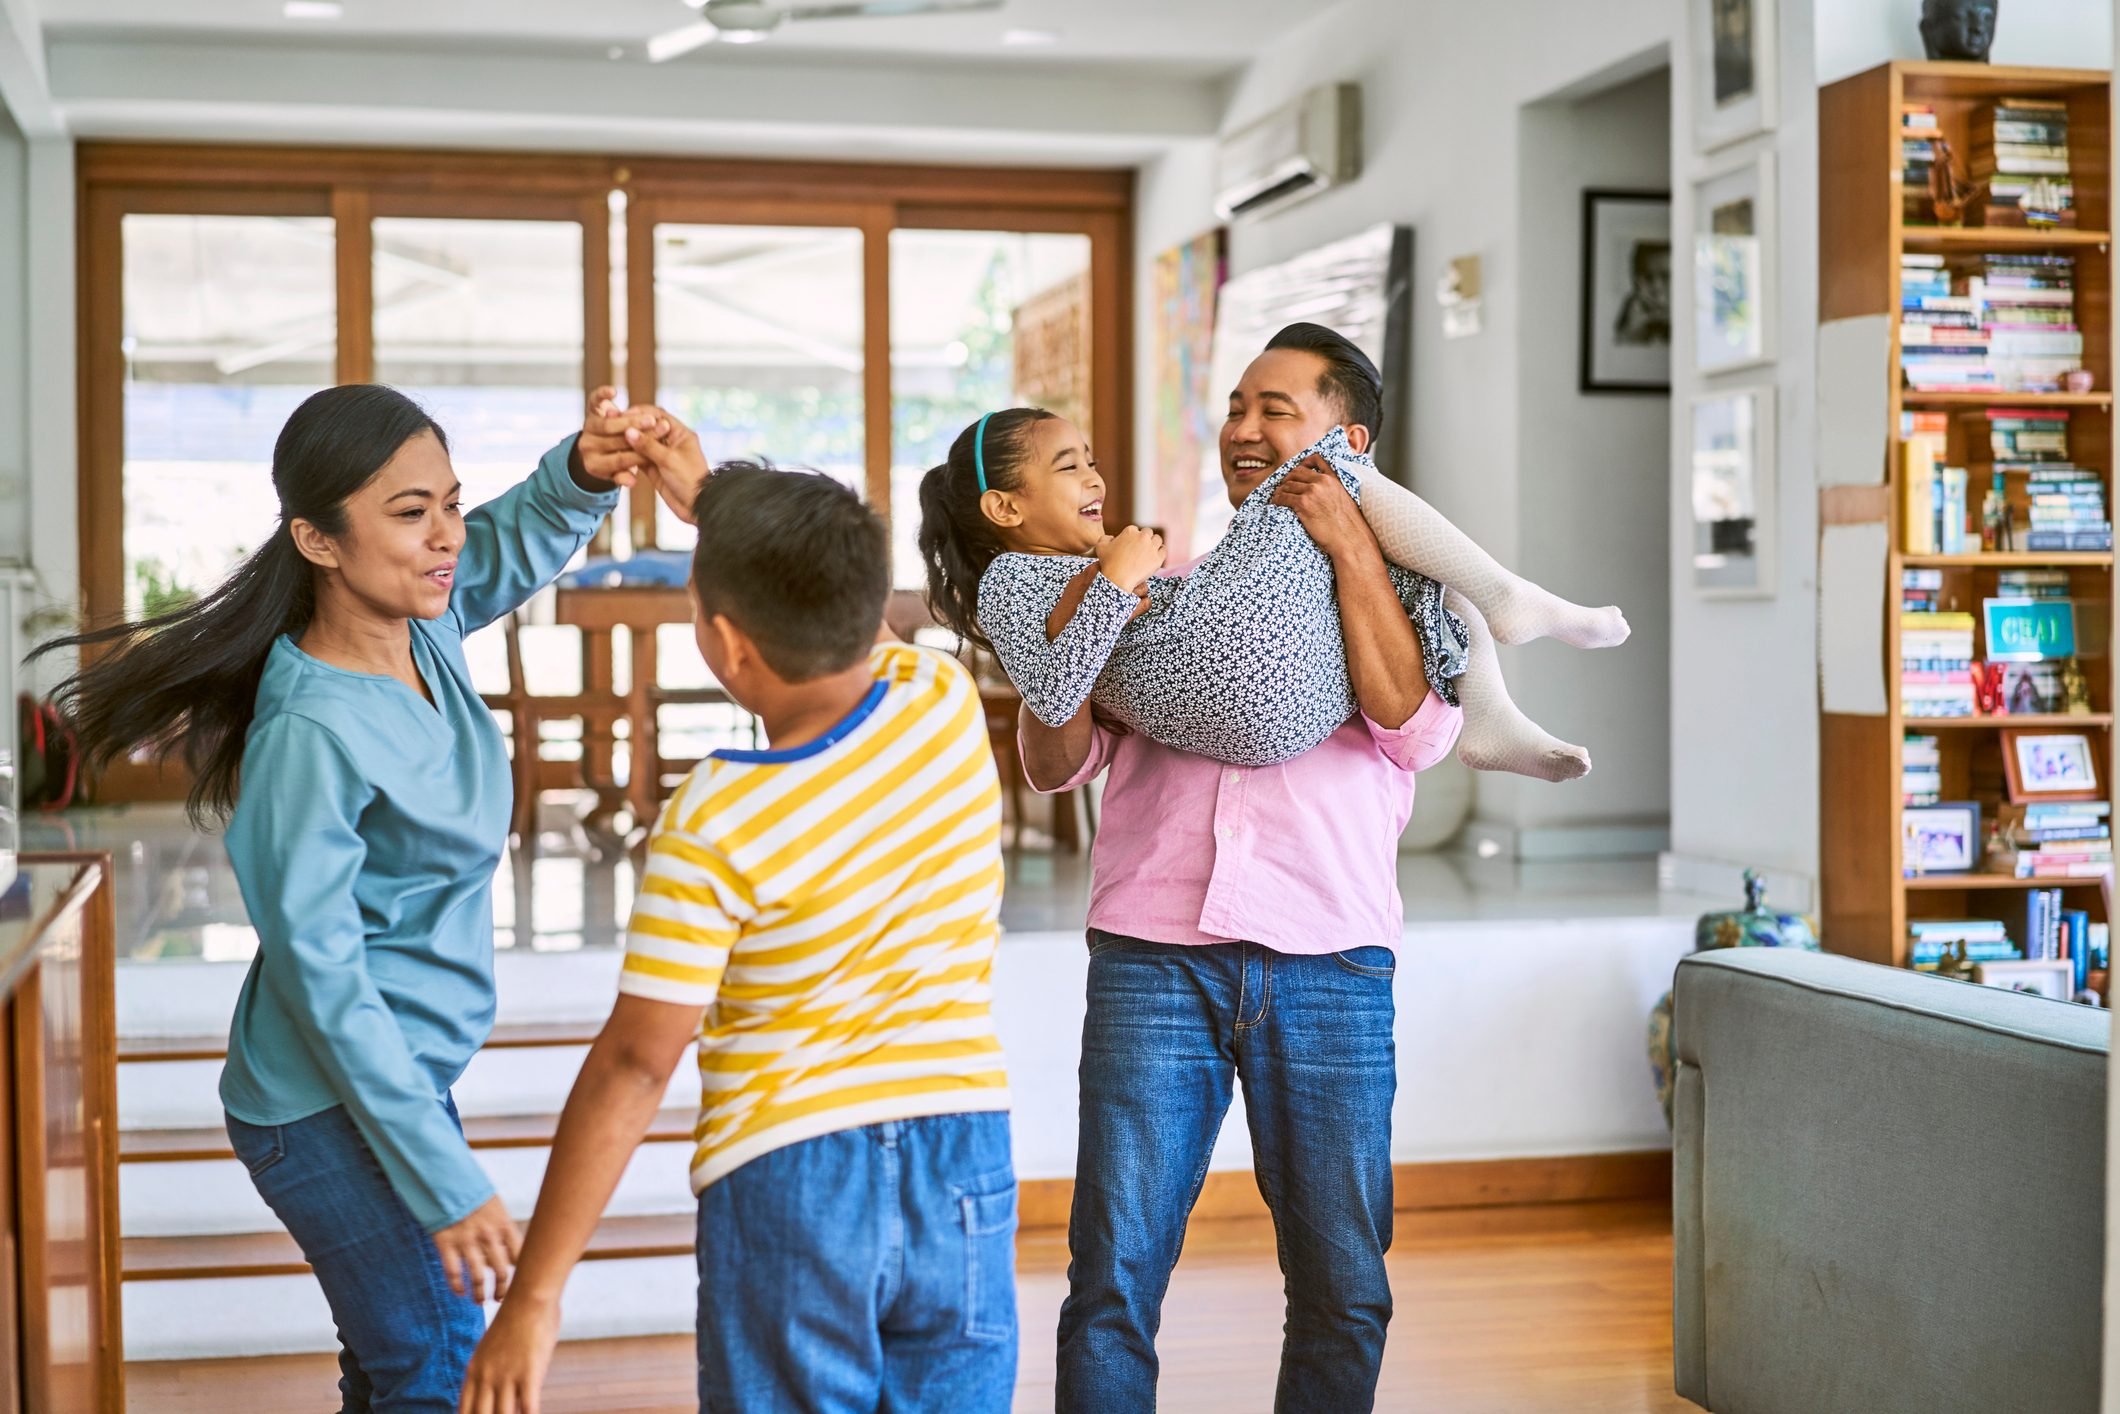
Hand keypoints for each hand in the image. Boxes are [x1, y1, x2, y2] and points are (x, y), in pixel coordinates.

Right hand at [432, 1195, 520, 1303]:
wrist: (448, 1181)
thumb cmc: (475, 1197)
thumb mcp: (497, 1209)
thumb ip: (504, 1231)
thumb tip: (513, 1254)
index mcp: (504, 1225)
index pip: (520, 1256)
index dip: (522, 1272)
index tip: (521, 1281)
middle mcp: (488, 1236)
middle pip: (502, 1272)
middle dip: (502, 1290)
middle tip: (500, 1298)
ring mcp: (466, 1241)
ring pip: (478, 1278)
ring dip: (480, 1294)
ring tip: (480, 1302)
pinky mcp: (445, 1244)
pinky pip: (453, 1273)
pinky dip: (456, 1287)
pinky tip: (459, 1292)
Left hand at [459, 1296, 560, 1413]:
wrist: (529, 1296)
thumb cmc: (516, 1317)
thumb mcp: (493, 1345)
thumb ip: (492, 1368)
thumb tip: (499, 1386)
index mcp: (474, 1370)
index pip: (464, 1411)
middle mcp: (487, 1377)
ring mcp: (507, 1377)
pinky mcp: (529, 1374)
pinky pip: (529, 1407)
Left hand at [574, 386, 666, 484]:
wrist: (596, 447)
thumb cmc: (615, 462)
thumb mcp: (620, 473)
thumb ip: (624, 476)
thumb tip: (632, 482)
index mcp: (594, 465)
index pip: (620, 460)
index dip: (641, 454)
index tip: (660, 449)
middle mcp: (587, 446)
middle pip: (615, 440)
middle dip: (640, 435)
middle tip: (660, 429)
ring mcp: (587, 428)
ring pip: (608, 423)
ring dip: (631, 420)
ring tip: (651, 419)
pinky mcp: (589, 411)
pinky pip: (594, 401)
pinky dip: (603, 395)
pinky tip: (614, 392)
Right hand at [619, 407, 710, 527]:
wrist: (696, 507)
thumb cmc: (690, 480)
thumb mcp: (669, 460)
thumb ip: (648, 445)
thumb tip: (628, 431)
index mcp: (680, 433)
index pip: (658, 416)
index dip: (639, 413)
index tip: (621, 414)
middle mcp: (671, 441)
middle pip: (647, 428)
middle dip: (630, 427)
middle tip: (611, 424)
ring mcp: (662, 455)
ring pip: (641, 444)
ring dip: (628, 442)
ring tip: (610, 438)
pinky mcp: (655, 468)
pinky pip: (639, 459)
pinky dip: (629, 456)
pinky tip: (615, 454)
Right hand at [1094, 525, 1165, 594]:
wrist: (1118, 579)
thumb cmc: (1108, 563)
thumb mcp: (1100, 547)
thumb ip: (1105, 538)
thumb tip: (1112, 537)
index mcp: (1130, 531)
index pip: (1135, 530)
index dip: (1133, 537)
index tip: (1131, 544)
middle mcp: (1142, 536)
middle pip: (1148, 532)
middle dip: (1145, 538)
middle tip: (1141, 547)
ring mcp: (1151, 547)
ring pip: (1157, 539)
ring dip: (1154, 543)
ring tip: (1150, 550)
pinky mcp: (1158, 558)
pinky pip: (1164, 550)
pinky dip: (1161, 552)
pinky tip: (1156, 556)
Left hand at [1270, 454, 1376, 564]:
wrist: (1349, 537)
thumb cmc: (1347, 523)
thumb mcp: (1344, 497)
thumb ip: (1333, 487)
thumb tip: (1323, 490)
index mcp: (1332, 478)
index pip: (1315, 460)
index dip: (1302, 464)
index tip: (1297, 471)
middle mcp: (1321, 481)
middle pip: (1296, 472)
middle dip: (1288, 478)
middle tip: (1283, 487)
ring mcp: (1311, 491)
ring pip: (1288, 484)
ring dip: (1280, 490)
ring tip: (1278, 497)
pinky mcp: (1303, 504)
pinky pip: (1283, 497)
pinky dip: (1277, 500)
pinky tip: (1276, 504)